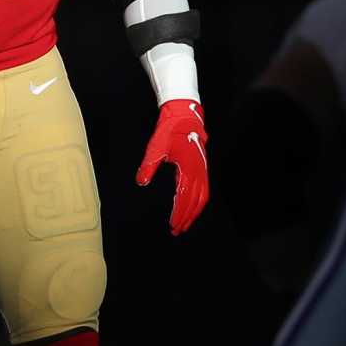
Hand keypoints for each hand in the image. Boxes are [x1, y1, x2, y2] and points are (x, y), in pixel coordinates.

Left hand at [135, 99, 210, 235]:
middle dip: (187, 218)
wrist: (184, 115)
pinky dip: (199, 202)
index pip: (184, 198)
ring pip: (202, 197)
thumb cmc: (170, 130)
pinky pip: (204, 190)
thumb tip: (141, 182)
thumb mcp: (156, 147)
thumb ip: (148, 166)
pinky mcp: (202, 167)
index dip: (179, 213)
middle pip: (196, 202)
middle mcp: (198, 172)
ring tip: (185, 223)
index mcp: (188, 169)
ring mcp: (202, 170)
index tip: (172, 224)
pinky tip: (191, 206)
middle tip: (177, 230)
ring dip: (194, 212)